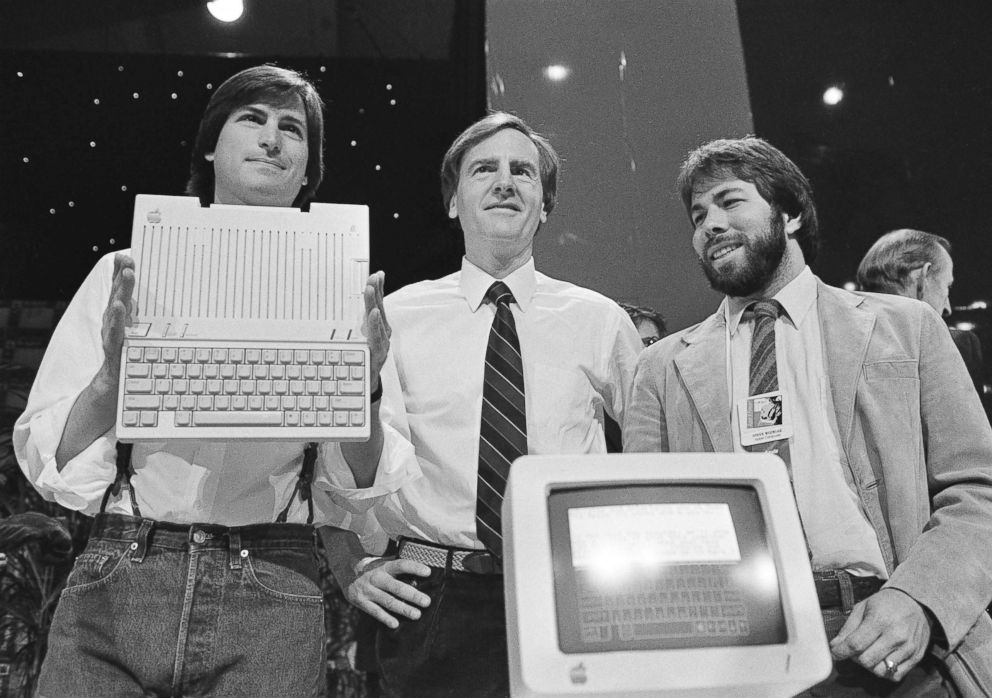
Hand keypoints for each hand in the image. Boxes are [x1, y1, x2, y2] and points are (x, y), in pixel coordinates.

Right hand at [95, 253, 134, 395]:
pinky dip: (117, 318)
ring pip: (116, 307)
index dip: (121, 271)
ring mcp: (112, 331)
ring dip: (121, 289)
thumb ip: (143, 314)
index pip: (120, 288)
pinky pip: (115, 330)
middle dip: (123, 274)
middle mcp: (114, 319)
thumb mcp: (138, 329)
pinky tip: (119, 307)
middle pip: (118, 293)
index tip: (127, 255)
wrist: (114, 382)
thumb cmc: (128, 352)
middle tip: (129, 259)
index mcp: (120, 313)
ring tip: (127, 275)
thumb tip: (157, 298)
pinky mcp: (113, 346)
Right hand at [345, 557, 430, 628]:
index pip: (401, 565)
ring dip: (403, 609)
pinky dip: (385, 618)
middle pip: (397, 587)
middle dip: (413, 595)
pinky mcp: (361, 602)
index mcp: (385, 566)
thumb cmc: (374, 568)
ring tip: (417, 614)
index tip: (428, 572)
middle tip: (427, 602)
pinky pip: (375, 612)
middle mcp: (377, 578)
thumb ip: (400, 569)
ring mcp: (368, 590)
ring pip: (388, 601)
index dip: (414, 568)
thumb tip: (421, 575)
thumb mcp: (385, 563)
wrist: (347, 572)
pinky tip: (395, 624)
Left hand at [361, 271, 389, 391]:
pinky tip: (373, 313)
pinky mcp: (378, 352)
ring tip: (370, 289)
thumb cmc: (365, 359)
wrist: (367, 384)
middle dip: (376, 291)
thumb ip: (361, 323)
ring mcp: (383, 343)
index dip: (379, 288)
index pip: (379, 303)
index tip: (377, 274)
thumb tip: (358, 305)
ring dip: (374, 302)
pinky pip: (377, 336)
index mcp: (380, 327)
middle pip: (379, 308)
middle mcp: (384, 333)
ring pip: (378, 319)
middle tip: (372, 277)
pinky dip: (375, 324)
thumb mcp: (362, 337)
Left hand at [829, 588, 932, 681]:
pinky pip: (895, 675)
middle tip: (854, 650)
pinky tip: (881, 659)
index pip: (855, 644)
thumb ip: (848, 628)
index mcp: (880, 620)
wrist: (916, 602)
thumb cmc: (886, 604)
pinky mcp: (916, 657)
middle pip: (867, 661)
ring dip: (869, 666)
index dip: (841, 651)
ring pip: (880, 671)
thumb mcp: (862, 607)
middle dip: (855, 658)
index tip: (835, 653)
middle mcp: (896, 636)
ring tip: (868, 653)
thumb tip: (835, 646)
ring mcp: (908, 648)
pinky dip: (884, 672)